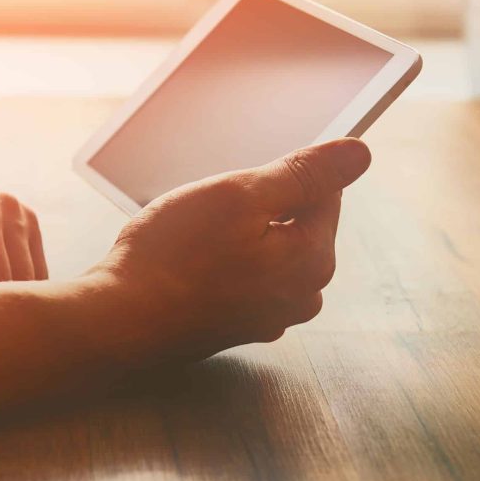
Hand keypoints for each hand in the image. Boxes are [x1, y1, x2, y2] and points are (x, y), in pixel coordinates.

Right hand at [92, 138, 370, 362]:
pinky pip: (243, 275)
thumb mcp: (240, 196)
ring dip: (237, 232)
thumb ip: (304, 174)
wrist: (119, 322)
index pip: (325, 192)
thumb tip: (359, 154)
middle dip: (258, 205)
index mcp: (313, 259)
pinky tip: (189, 261)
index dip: (282, 172)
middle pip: (296, 222)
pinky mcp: (238, 326)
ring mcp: (270, 316)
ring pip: (267, 249)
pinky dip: (222, 261)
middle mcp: (302, 294)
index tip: (243, 176)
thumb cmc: (173, 257)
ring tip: (195, 236)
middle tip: (210, 208)